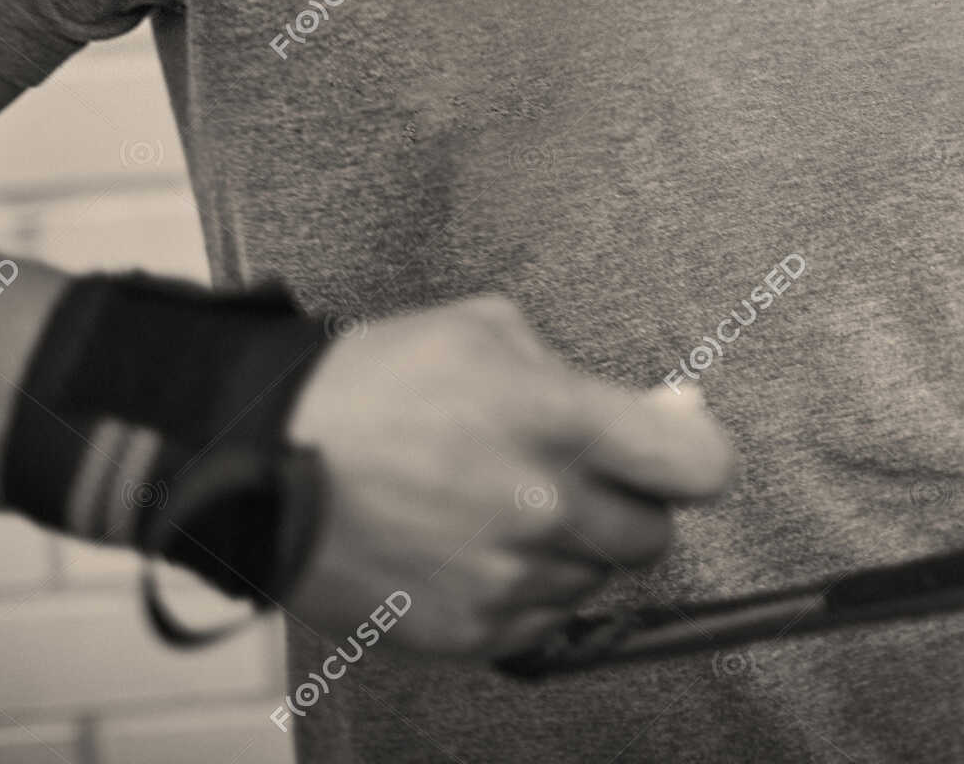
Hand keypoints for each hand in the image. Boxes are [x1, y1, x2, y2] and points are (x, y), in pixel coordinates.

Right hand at [280, 295, 734, 657]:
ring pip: (595, 580)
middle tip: (575, 477)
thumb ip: (588, 375)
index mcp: (558, 420)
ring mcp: (507, 577)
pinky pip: (542, 623)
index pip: (700, 466)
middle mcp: (543, 506)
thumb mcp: (488, 332)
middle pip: (652, 535)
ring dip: (571, 549)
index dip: (696, 455)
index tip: (676, 448)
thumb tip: (672, 409)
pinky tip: (474, 548)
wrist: (263, 458)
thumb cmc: (376, 383)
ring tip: (501, 508)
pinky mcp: (469, 631)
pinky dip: (525, 592)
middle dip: (626, 504)